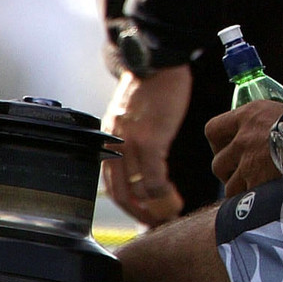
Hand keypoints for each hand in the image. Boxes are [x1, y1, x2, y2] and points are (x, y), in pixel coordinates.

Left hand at [101, 66, 190, 225]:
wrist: (158, 59)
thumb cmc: (152, 83)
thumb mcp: (132, 112)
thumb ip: (132, 136)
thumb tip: (144, 158)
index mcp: (109, 140)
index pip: (112, 182)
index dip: (128, 203)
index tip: (144, 211)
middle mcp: (114, 145)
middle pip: (120, 193)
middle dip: (138, 213)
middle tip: (155, 222)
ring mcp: (131, 144)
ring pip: (137, 190)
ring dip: (153, 208)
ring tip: (169, 213)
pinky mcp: (151, 139)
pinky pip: (152, 178)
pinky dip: (162, 194)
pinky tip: (173, 198)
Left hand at [206, 100, 282, 196]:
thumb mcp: (278, 110)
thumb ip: (261, 122)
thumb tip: (258, 130)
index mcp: (247, 116)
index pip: (212, 130)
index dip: (217, 143)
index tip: (227, 148)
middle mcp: (242, 140)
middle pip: (217, 163)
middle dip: (228, 171)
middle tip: (242, 172)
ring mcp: (248, 164)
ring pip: (229, 186)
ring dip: (240, 188)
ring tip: (256, 186)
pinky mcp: (258, 183)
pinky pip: (246, 199)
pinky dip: (253, 200)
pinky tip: (264, 197)